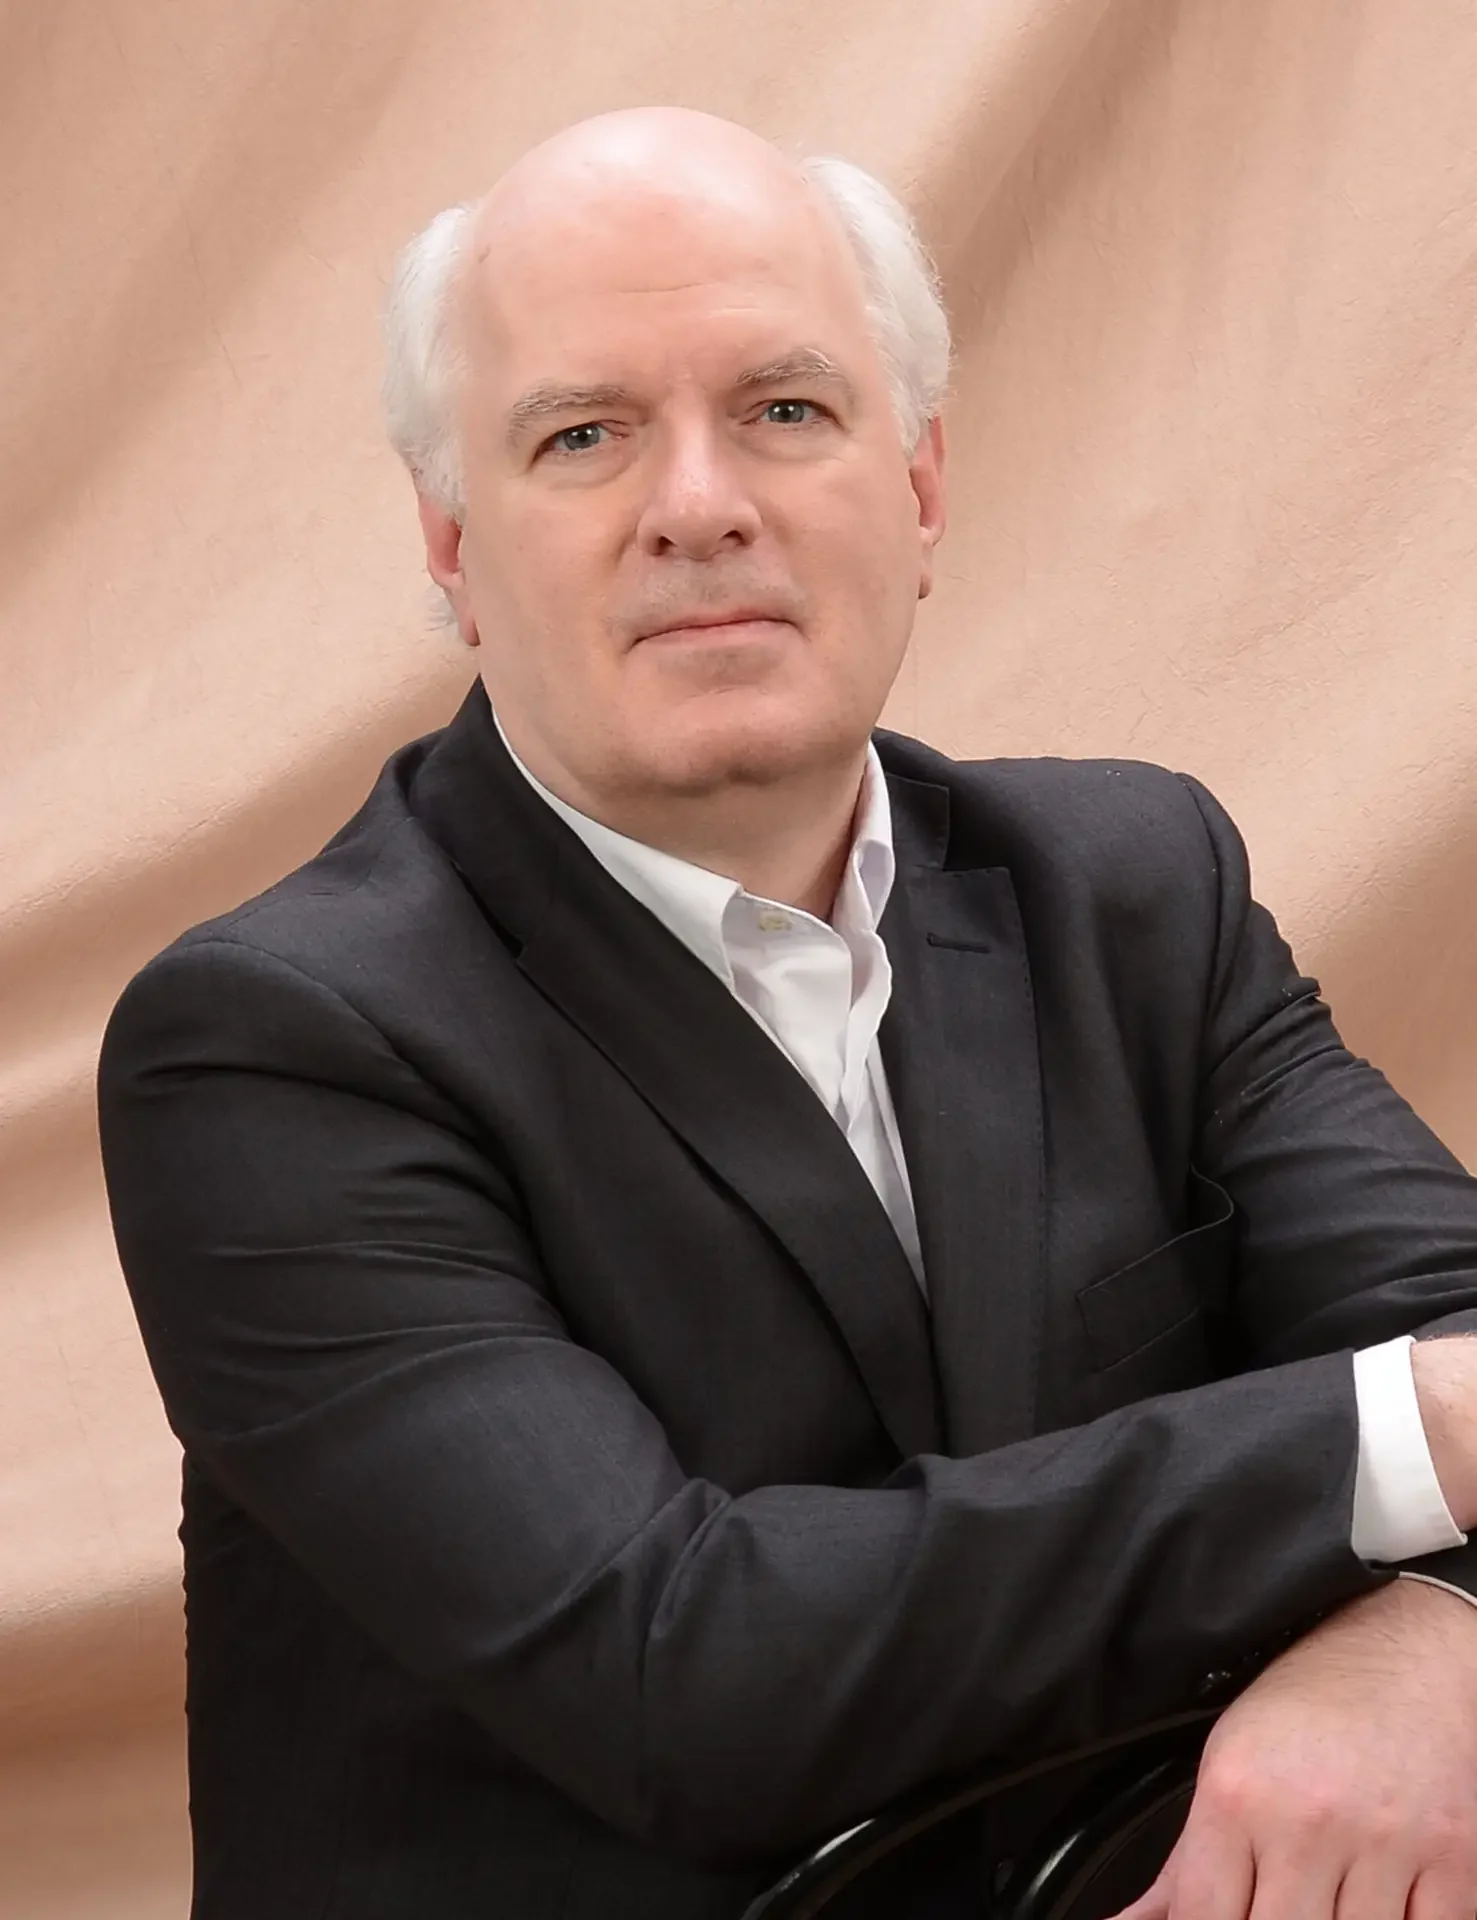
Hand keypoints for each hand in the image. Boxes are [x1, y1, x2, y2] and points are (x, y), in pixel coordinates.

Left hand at [1111, 1579, 1476, 1919]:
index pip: (1203, 1918)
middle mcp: (1307, 1818)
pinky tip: (1379, 1903)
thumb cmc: (1309, 1705)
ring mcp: (1384, 1841)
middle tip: (1281, 1901)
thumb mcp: (1227, 1763)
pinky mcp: (1453, 1855)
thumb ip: (1185, 1863)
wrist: (1404, 1648)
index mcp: (1237, 1793)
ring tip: (1326, 1898)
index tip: (1224, 1918)